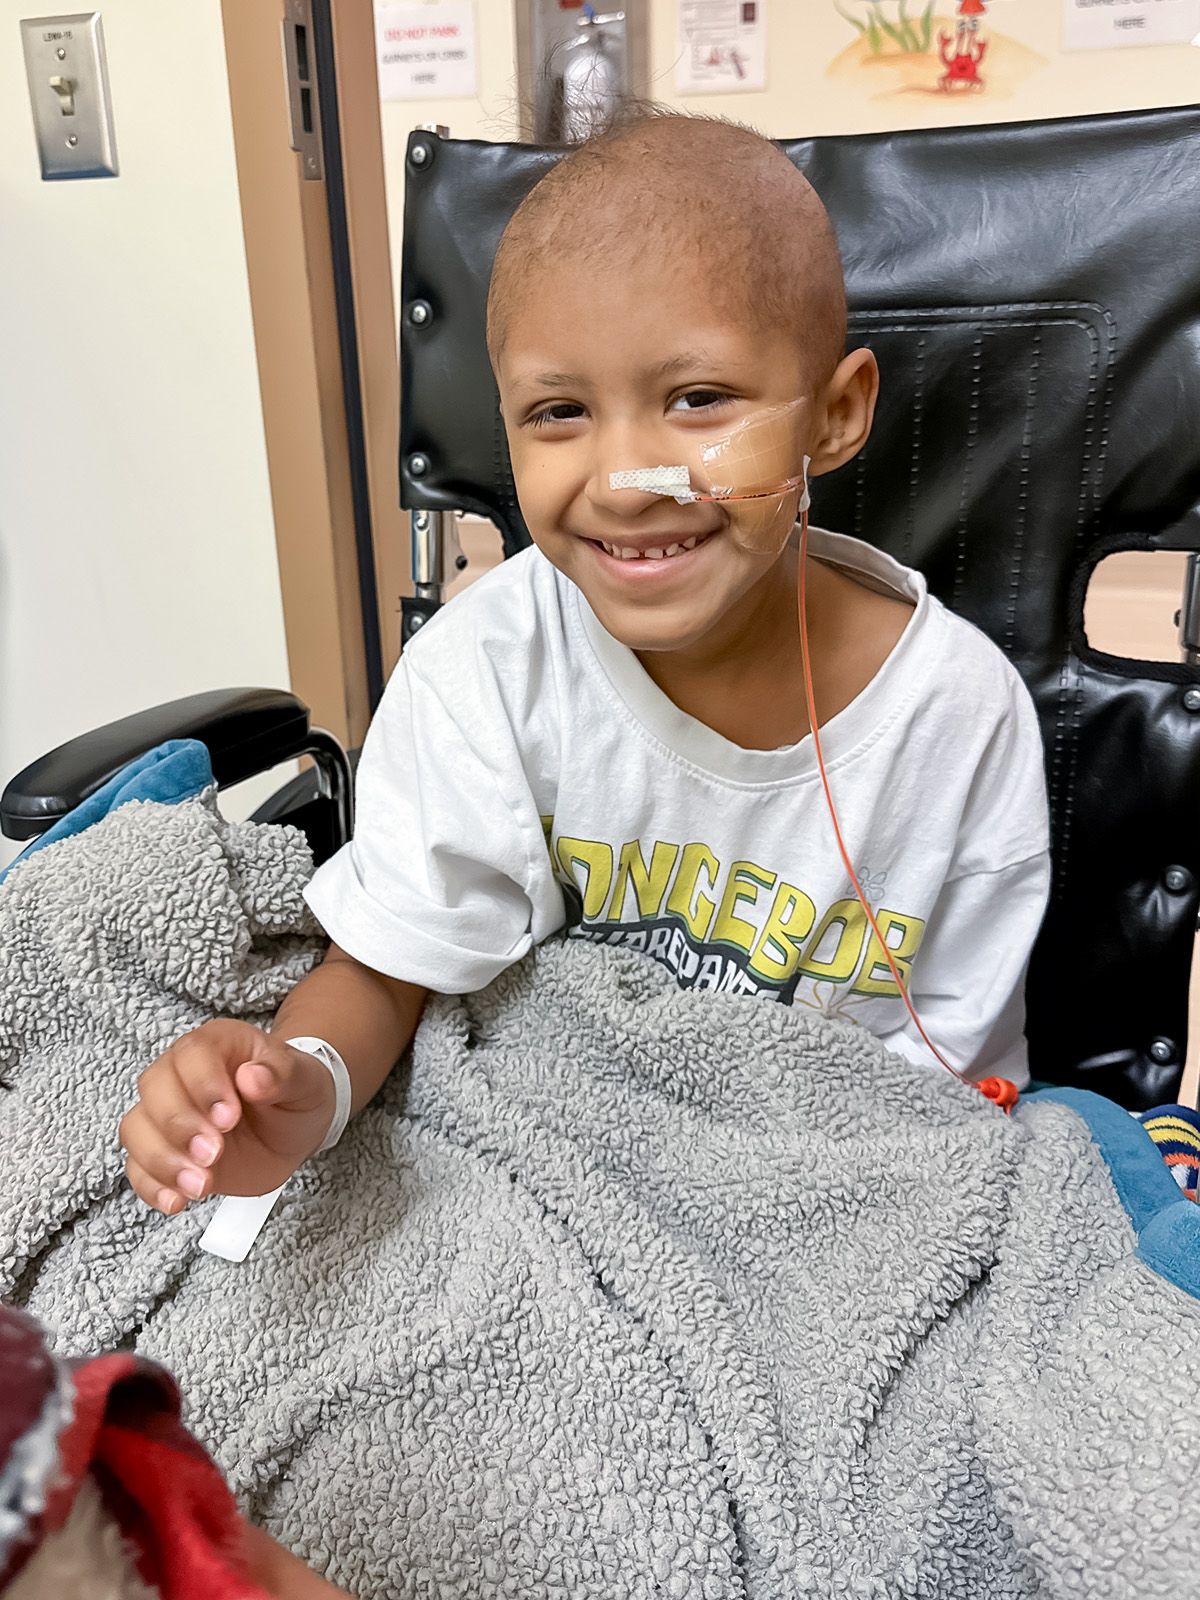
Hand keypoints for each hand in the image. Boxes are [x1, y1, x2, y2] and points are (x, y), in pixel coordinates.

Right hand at [119, 1020, 336, 1212]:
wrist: (294, 1127)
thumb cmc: (296, 1093)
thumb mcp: (305, 1080)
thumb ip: (283, 1074)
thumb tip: (254, 1075)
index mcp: (219, 1044)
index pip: (192, 1054)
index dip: (203, 1085)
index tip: (229, 1117)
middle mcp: (183, 1073)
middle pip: (154, 1089)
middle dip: (180, 1127)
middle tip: (214, 1153)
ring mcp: (169, 1113)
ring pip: (137, 1129)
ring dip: (163, 1160)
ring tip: (202, 1184)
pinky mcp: (165, 1150)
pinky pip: (138, 1167)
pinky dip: (152, 1186)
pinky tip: (178, 1200)